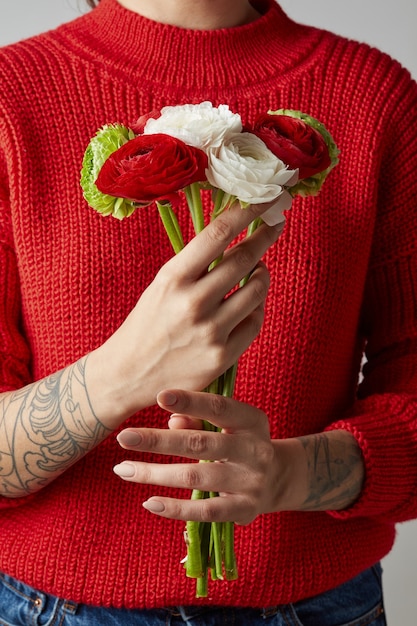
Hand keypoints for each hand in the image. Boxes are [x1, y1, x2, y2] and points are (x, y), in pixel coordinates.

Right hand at [87, 203, 281, 424]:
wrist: (130, 373)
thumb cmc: (147, 323)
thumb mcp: (162, 285)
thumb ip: (196, 265)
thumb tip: (235, 236)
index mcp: (173, 278)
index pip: (217, 234)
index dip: (247, 212)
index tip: (265, 198)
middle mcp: (192, 303)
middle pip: (244, 259)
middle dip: (265, 237)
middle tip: (275, 225)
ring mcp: (210, 332)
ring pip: (257, 290)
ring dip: (263, 274)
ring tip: (258, 270)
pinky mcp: (222, 356)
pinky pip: (255, 322)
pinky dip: (257, 307)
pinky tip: (249, 303)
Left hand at [113, 388, 300, 523]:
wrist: (279, 479)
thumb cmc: (241, 444)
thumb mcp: (229, 426)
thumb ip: (199, 420)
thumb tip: (171, 420)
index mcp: (252, 421)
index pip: (219, 407)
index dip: (191, 401)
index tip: (159, 396)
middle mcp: (255, 450)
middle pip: (201, 443)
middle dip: (159, 441)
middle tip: (124, 437)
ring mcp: (251, 482)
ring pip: (196, 476)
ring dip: (155, 474)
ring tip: (123, 469)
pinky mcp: (244, 510)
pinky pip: (205, 511)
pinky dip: (176, 508)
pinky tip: (149, 502)